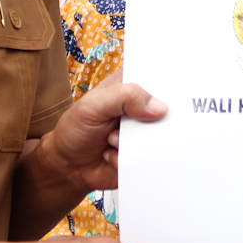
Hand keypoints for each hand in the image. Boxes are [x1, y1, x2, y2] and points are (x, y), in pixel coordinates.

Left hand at [33, 77, 167, 194]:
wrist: (68, 166)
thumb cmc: (76, 129)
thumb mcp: (93, 106)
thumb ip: (124, 98)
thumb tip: (160, 107)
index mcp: (130, 86)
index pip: (158, 77)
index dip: (170, 82)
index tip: (174, 92)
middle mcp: (142, 108)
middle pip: (169, 108)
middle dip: (158, 118)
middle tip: (133, 124)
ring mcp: (145, 133)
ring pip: (163, 136)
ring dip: (136, 142)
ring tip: (111, 140)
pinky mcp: (146, 155)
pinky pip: (152, 158)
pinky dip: (129, 158)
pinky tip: (110, 155)